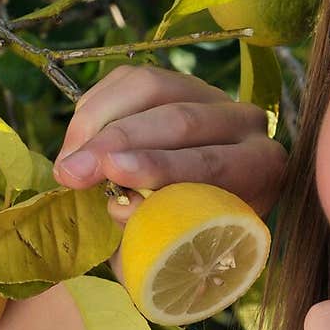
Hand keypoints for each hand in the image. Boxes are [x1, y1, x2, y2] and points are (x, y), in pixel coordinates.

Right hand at [51, 63, 286, 280]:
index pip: (213, 162)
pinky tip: (77, 141)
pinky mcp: (176, 80)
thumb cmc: (193, 237)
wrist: (203, 211)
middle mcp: (244, 123)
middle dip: (118, 142)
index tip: (112, 172)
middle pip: (181, 119)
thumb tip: (124, 208)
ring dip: (99, 122)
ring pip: (151, 88)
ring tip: (68, 161)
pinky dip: (94, 108)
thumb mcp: (185, 249)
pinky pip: (128, 80)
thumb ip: (157, 236)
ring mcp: (210, 94)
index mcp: (261, 168)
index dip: (160, 165)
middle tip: (74, 170)